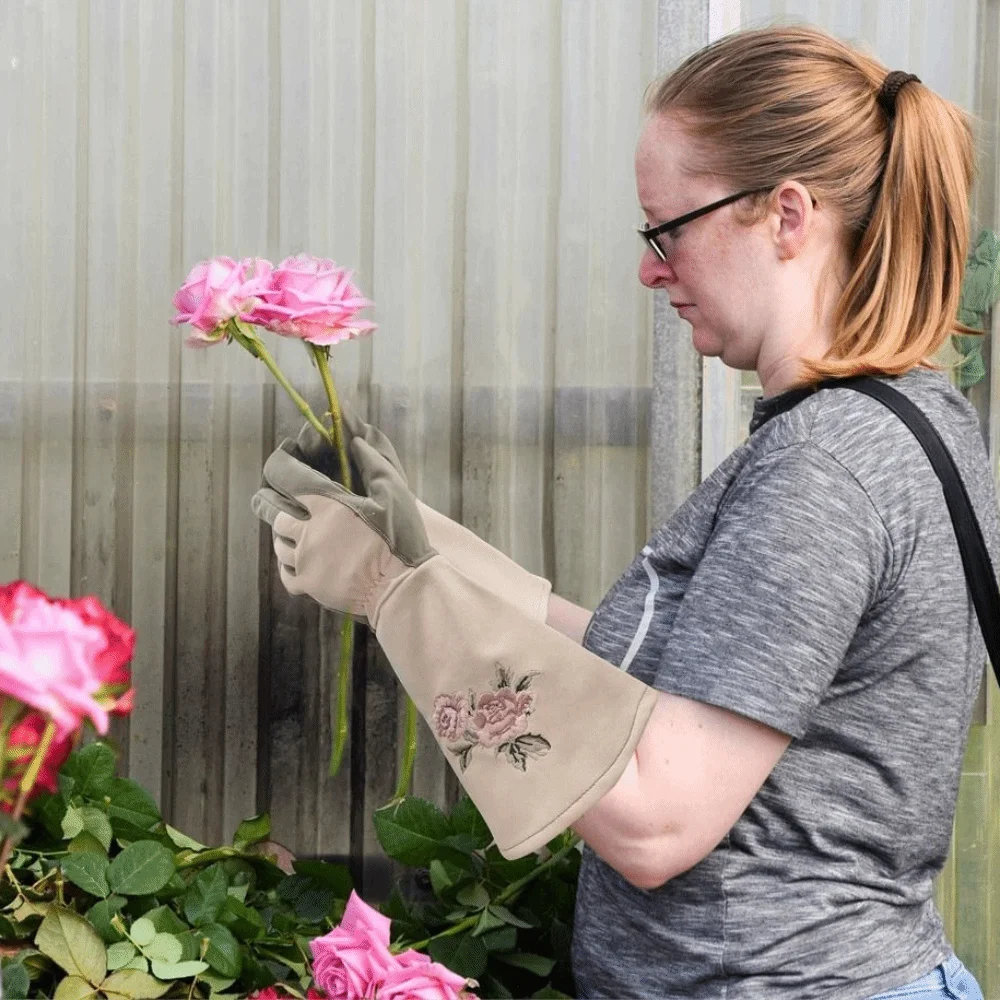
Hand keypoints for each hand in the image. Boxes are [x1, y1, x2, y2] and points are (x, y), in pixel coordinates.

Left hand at [251, 435, 434, 621]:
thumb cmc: (401, 538)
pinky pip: (285, 573)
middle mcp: (308, 531)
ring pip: (278, 543)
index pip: (285, 475)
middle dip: (266, 499)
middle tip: (264, 495)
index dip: (278, 463)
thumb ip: (373, 463)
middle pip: (272, 512)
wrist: (401, 586)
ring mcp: (306, 561)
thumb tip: (355, 442)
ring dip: (279, 532)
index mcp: (326, 505)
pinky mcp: (310, 586)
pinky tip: (293, 560)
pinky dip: (285, 563)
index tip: (281, 457)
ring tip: (283, 528)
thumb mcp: (395, 492)